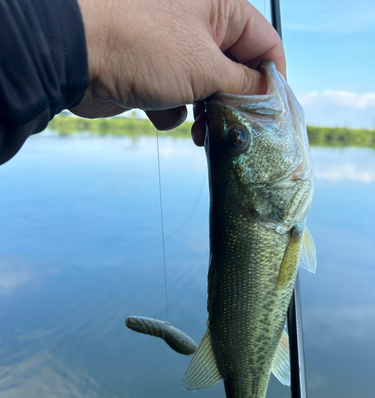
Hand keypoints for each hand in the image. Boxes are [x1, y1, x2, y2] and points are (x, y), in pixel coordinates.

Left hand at [72, 0, 284, 145]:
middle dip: (235, 104)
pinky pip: (177, 99)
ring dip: (205, 114)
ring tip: (202, 133)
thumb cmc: (142, 47)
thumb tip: (269, 95)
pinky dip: (171, 110)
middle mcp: (199, 28)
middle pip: (235, 72)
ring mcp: (174, 52)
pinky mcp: (153, 75)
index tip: (272, 112)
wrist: (77, 56)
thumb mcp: (206, 68)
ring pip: (207, 90)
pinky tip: (156, 108)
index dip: (271, 80)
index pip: (265, 44)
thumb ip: (244, 85)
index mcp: (220, 9)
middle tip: (235, 130)